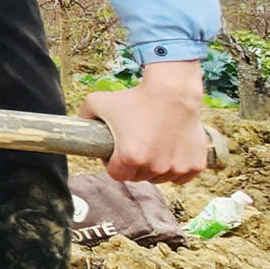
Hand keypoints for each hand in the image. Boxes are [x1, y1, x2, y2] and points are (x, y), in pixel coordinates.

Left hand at [79, 60, 208, 183]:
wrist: (173, 91)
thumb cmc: (135, 97)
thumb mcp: (97, 102)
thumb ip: (83, 118)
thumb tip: (74, 131)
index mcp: (129, 158)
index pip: (116, 174)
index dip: (113, 163)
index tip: (116, 152)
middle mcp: (154, 167)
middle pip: (138, 177)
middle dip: (134, 165)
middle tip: (135, 145)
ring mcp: (176, 168)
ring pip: (160, 177)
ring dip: (155, 167)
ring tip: (153, 145)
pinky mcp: (195, 165)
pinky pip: (181, 176)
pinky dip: (176, 167)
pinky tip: (170, 150)